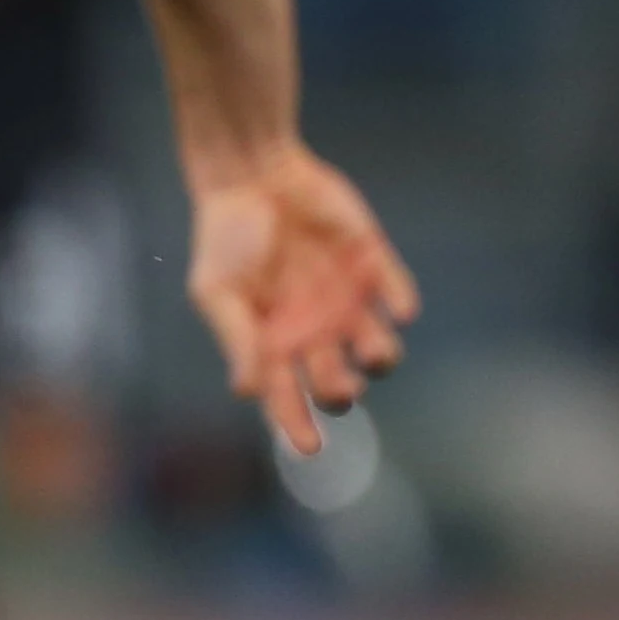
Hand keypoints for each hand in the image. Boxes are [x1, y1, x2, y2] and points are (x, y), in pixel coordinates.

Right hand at [185, 140, 417, 452]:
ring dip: (380, 359)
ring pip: (378, 350)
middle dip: (340, 391)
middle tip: (339, 383)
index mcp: (273, 343)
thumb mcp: (216, 291)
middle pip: (338, 383)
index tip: (310, 447)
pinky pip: (397, 293)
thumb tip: (248, 392)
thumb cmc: (225, 235)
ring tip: (373, 351)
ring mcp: (347, 301)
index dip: (297, 426)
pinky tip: (397, 308)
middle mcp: (314, 331)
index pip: (287, 399)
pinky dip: (402, 303)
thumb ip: (236, 339)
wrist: (252, 172)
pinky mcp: (372, 266)